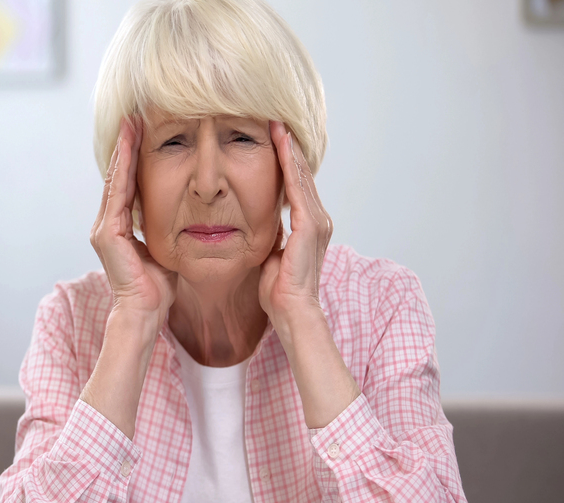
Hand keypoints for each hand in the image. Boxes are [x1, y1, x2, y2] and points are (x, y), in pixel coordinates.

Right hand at [90, 118, 176, 327]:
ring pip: (116, 180)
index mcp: (119, 228)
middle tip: (133, 116)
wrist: (145, 312)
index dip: (133, 158)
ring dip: (123, 151)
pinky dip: (123, 169)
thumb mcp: (165, 249)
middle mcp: (107, 225)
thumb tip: (181, 214)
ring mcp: (105, 229)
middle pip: (118, 177)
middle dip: (125, 146)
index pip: (127, 185)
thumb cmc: (158, 288)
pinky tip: (129, 148)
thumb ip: (166, 229)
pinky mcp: (108, 234)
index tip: (142, 133)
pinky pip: (118, 193)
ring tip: (131, 123)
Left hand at [259, 122, 358, 432]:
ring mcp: (317, 223)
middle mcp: (317, 220)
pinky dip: (291, 166)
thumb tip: (254, 224)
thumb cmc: (278, 291)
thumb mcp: (270, 255)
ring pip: (302, 177)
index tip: (269, 137)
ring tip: (277, 124)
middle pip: (301, 174)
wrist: (291, 315)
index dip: (284, 160)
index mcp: (307, 226)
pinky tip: (282, 146)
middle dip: (288, 146)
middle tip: (274, 118)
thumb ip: (268, 235)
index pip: (294, 185)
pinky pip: (299, 190)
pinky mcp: (311, 229)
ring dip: (290, 149)